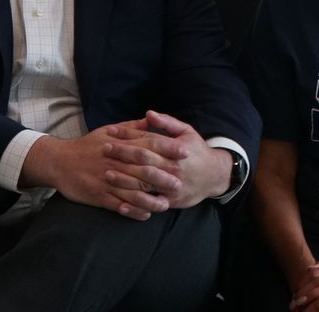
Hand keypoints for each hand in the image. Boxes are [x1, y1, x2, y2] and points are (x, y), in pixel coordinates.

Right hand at [20, 122, 188, 218]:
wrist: (59, 161)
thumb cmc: (88, 145)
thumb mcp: (108, 131)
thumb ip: (132, 128)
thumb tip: (152, 119)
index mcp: (120, 145)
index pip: (148, 145)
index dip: (168, 148)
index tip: (185, 152)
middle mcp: (115, 163)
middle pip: (143, 171)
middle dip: (163, 177)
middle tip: (181, 183)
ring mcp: (106, 181)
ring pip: (132, 192)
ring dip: (150, 200)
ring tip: (165, 205)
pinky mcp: (98, 196)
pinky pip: (118, 205)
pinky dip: (132, 211)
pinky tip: (145, 215)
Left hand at [106, 109, 232, 208]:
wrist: (214, 176)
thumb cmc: (197, 151)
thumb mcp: (187, 132)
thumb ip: (168, 123)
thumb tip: (148, 113)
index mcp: (175, 148)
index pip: (147, 138)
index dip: (128, 134)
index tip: (111, 132)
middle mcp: (173, 166)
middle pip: (143, 158)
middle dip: (122, 153)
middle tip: (104, 149)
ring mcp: (171, 184)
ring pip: (144, 181)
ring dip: (124, 178)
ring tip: (106, 173)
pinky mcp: (171, 200)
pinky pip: (151, 204)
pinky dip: (135, 205)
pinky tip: (120, 203)